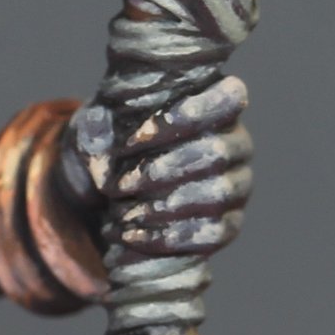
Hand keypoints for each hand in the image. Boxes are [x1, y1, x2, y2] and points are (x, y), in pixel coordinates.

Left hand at [111, 75, 253, 256]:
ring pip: (217, 196)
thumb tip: (102, 145)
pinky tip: (131, 235)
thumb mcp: (98, 125)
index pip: (229, 97)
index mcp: (213, 105)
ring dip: (162, 206)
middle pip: (217, 153)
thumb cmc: (112, 142)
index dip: (188, 114)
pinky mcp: (226, 225)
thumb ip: (100, 126)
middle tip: (118, 184)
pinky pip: (211, 234)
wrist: (110, 188)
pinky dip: (167, 237)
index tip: (137, 135)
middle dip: (160, 170)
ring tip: (120, 213)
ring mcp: (236, 186)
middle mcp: (236, 144)